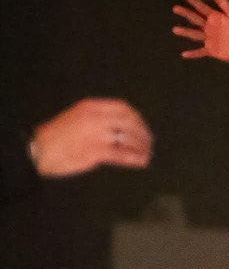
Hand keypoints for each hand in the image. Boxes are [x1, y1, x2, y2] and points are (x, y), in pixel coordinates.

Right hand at [31, 99, 152, 176]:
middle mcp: (96, 118)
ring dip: (141, 146)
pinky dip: (134, 158)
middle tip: (149, 140)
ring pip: (128, 138)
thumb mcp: (75, 117)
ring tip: (147, 152)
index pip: (123, 107)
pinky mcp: (97, 152)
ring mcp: (97, 135)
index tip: (142, 124)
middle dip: (143, 131)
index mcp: (91, 106)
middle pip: (129, 122)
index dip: (136, 117)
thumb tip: (116, 127)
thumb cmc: (54, 136)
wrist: (39, 150)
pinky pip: (122, 155)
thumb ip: (96, 119)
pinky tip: (141, 161)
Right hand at [172, 0, 228, 62]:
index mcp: (215, 17)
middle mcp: (210, 27)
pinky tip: (184, 54)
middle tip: (175, 8)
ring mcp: (209, 39)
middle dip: (185, 13)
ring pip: (194, 34)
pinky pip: (200, 52)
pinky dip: (192, 53)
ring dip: (185, 32)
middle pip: (195, 19)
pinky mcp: (211, 50)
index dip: (194, 2)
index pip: (202, 8)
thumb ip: (223, 3)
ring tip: (174, 29)